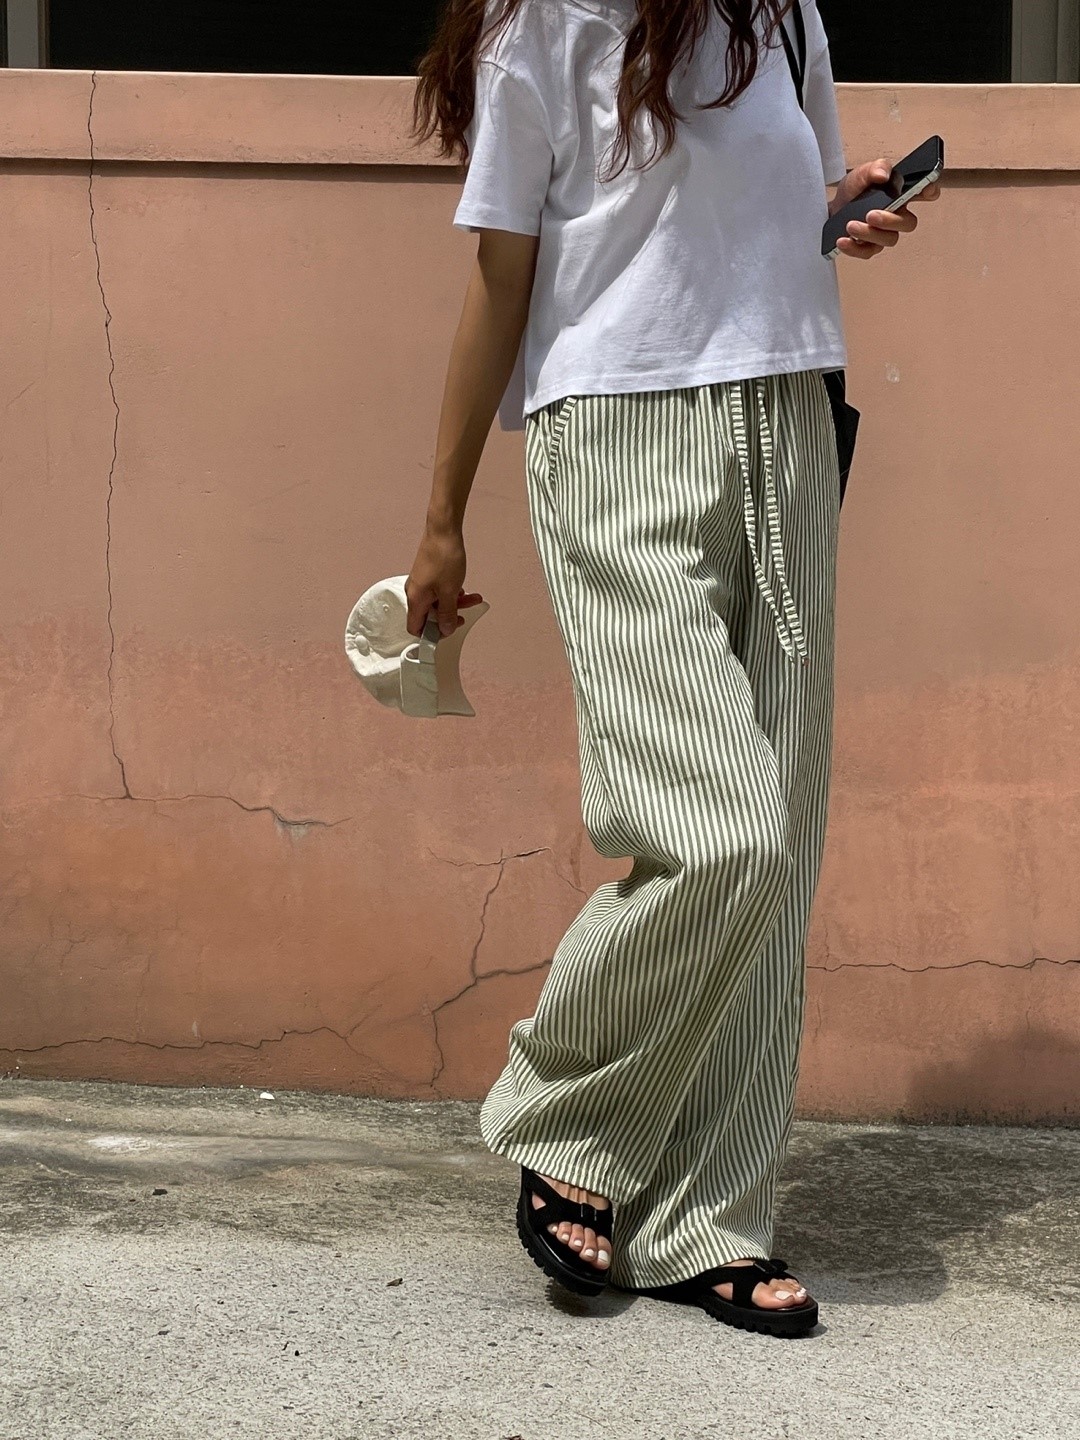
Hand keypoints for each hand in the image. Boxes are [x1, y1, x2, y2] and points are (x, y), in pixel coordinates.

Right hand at [405, 522, 483, 637]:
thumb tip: (445, 629)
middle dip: (449, 616)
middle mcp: (415, 592)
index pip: (415, 628)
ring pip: (438, 602)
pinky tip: (464, 589)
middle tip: (463, 615)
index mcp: (416, 600)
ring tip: (472, 598)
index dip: (431, 635)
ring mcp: (422, 583)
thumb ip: (447, 613)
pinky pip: (439, 591)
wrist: (443, 531)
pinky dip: (452, 592)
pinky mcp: (429, 575)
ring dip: (455, 603)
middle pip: (430, 615)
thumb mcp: (450, 592)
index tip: (446, 632)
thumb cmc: (443, 556)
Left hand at [830, 157, 940, 260]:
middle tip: (871, 214)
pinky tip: (843, 240)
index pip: (924, 192)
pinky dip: (854, 248)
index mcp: (901, 195)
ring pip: (888, 240)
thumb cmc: (855, 190)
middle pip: (908, 224)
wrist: (835, 206)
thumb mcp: (863, 172)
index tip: (927, 191)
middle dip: (890, 221)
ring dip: (869, 233)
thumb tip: (882, 174)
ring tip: (851, 225)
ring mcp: (885, 233)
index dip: (929, 191)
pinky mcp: (870, 247)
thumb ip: (876, 168)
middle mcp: (897, 215)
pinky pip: (868, 252)